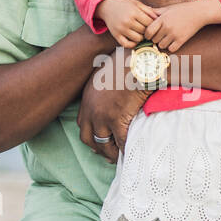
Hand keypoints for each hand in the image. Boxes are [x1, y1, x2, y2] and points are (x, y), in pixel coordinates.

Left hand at [77, 46, 148, 163]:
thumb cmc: (128, 63)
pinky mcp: (117, 119)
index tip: (99, 140)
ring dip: (111, 154)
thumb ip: (107, 87)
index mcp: (87, 98)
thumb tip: (116, 94)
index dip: (91, 134)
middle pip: (87, 137)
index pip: (82, 123)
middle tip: (108, 155)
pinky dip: (125, 150)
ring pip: (102, 144)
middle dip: (97, 148)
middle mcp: (90, 109)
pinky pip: (120, 142)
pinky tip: (131, 154)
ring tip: (120, 158)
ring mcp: (102, 116)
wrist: (137, 61)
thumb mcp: (109, 73)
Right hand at [96, 0, 156, 47]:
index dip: (153, 24)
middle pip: (144, 31)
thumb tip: (159, 19)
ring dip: (141, 37)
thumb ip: (148, 11)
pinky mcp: (116, 35)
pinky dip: (133, 44)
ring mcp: (121, 29)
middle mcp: (127, 21)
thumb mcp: (137, 4)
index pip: (149, 23)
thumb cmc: (124, 4)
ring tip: (140, 32)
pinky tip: (134, 38)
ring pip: (138, 39)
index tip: (152, 23)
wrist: (107, 6)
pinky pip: (127, 45)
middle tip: (146, 28)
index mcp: (134, 12)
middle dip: (147, 30)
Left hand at [144, 0, 220, 51]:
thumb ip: (155, 11)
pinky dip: (171, 47)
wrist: (199, 12)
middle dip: (155, 38)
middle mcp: (167, 27)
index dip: (147, 35)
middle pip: (154, 40)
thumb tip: (144, 11)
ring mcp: (175, 34)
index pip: (148, 32)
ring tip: (167, 38)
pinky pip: (171, 49)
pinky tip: (173, 41)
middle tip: (160, 35)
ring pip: (162, 46)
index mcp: (162, 19)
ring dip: (163, 43)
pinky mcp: (182, 40)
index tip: (149, 34)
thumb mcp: (168, 8)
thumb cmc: (182, 9)